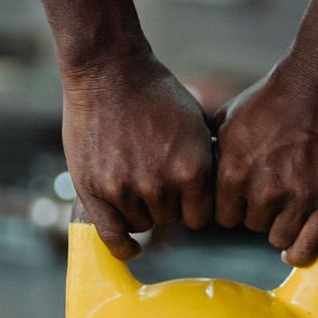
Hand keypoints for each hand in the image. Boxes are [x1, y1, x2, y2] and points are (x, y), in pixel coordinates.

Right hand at [61, 52, 215, 259]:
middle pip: (171, 221)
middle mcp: (161, 185)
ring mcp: (125, 189)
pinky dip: (123, 246)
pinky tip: (131, 246)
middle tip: (154, 176)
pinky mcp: (94, 190)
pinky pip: (112, 236)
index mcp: (193, 169)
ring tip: (135, 180)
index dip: (195, 205)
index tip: (186, 194)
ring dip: (141, 210)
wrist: (109, 72)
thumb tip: (222, 194)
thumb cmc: (156, 93)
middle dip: (167, 203)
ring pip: (142, 225)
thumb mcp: (197, 125)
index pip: (202, 216)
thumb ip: (206, 163)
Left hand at [213, 54, 317, 266]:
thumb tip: (199, 171)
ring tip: (290, 206)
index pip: (222, 215)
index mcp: (232, 172)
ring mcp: (297, 198)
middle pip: (250, 226)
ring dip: (282, 225)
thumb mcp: (230, 119)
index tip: (245, 197)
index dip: (234, 206)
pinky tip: (297, 248)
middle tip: (274, 191)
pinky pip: (308, 247)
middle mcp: (262, 190)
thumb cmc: (275, 96)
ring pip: (278, 237)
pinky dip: (302, 251)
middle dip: (260, 212)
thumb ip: (215, 153)